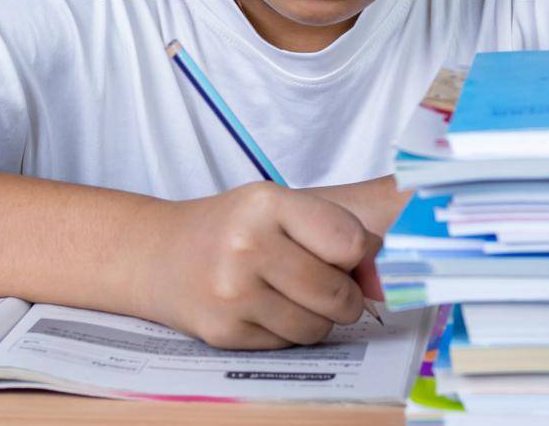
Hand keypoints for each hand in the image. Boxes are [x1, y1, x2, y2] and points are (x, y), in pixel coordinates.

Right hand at [131, 182, 380, 349]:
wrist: (160, 255)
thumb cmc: (232, 227)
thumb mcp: (279, 206)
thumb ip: (334, 231)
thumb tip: (388, 278)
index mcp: (267, 203)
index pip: (350, 243)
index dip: (359, 256)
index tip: (348, 256)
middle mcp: (247, 245)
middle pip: (337, 294)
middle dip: (344, 297)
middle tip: (329, 286)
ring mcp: (232, 292)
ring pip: (316, 328)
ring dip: (317, 319)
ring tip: (293, 296)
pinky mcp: (223, 332)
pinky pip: (287, 346)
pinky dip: (287, 333)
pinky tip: (265, 308)